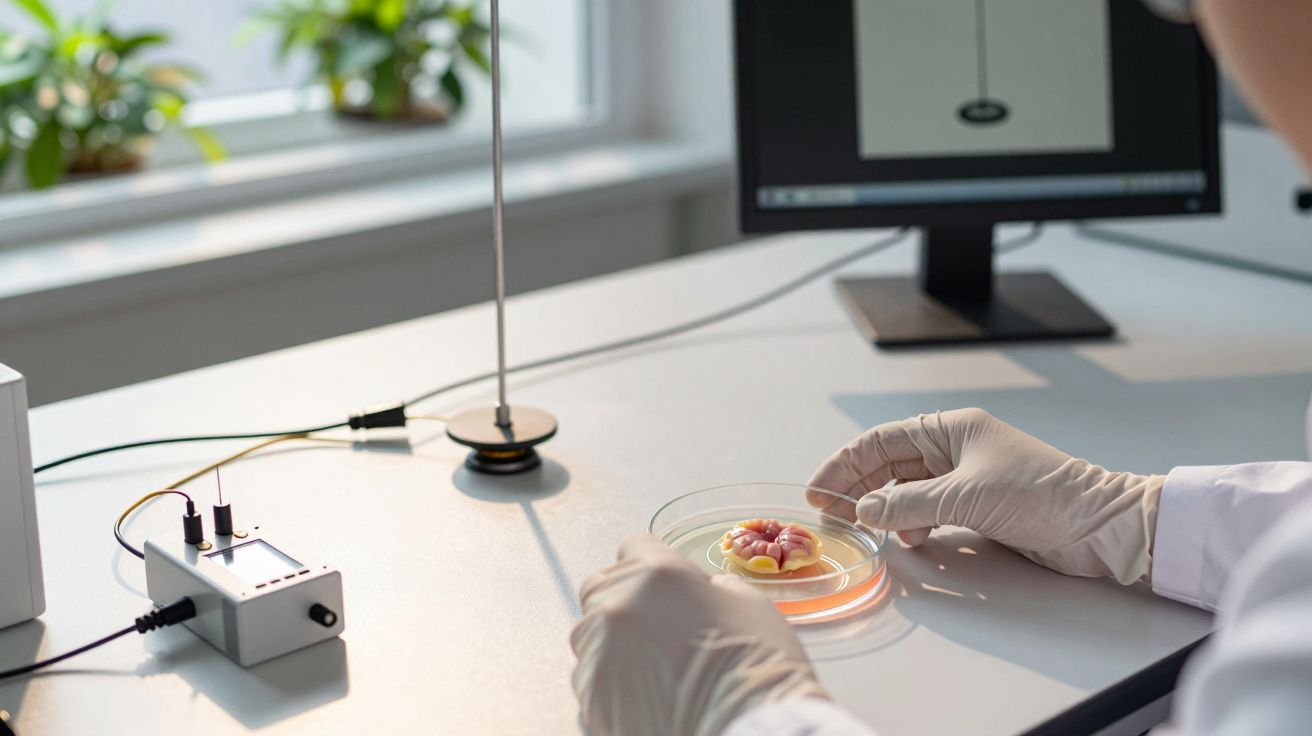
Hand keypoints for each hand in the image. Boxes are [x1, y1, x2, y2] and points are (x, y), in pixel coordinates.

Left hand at [571, 533, 827, 735]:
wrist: (746, 728)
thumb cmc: (757, 665)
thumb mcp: (748, 604)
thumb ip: (711, 588)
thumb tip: (703, 591)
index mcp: (657, 573)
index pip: (633, 546)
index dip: (651, 564)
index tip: (664, 585)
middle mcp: (618, 603)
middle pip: (600, 585)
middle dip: (624, 598)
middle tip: (656, 626)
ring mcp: (599, 649)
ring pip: (589, 631)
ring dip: (612, 639)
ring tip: (650, 664)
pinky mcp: (590, 692)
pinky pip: (589, 674)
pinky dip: (609, 679)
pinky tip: (643, 692)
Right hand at [808, 408, 1162, 583]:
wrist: (1098, 524)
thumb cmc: (1040, 495)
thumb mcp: (966, 496)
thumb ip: (908, 503)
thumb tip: (864, 510)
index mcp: (950, 429)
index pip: (880, 441)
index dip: (844, 463)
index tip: (817, 489)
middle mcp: (953, 448)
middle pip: (888, 465)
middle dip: (856, 488)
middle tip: (828, 516)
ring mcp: (965, 478)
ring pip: (906, 491)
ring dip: (883, 510)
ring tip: (865, 530)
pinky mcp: (978, 507)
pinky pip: (928, 512)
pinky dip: (912, 525)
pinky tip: (910, 540)